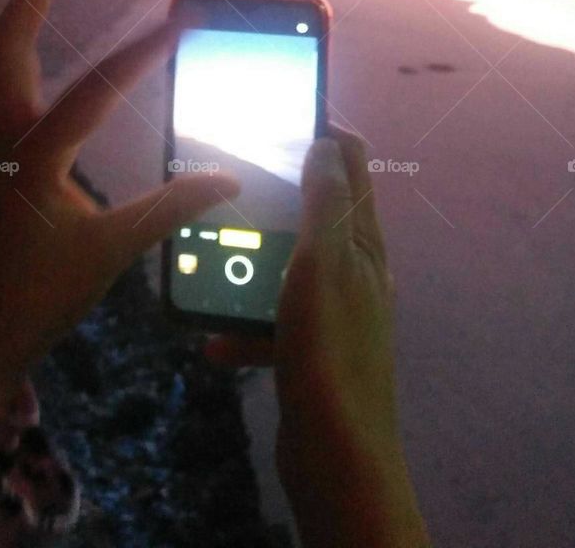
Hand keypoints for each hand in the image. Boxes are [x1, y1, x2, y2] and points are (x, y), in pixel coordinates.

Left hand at [0, 0, 238, 414]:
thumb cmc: (46, 294)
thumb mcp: (113, 252)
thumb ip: (172, 208)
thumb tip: (228, 178)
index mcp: (34, 160)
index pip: (90, 93)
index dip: (137, 56)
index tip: (177, 24)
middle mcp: (7, 140)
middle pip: (6, 47)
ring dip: (17, 14)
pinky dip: (12, 49)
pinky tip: (36, 43)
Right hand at [208, 128, 429, 547]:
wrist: (337, 460)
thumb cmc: (329, 351)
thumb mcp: (323, 264)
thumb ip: (325, 203)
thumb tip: (328, 141)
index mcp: (365, 243)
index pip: (354, 165)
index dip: (323, 132)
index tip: (280, 114)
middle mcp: (357, 272)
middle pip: (316, 214)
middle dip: (274, 197)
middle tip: (229, 183)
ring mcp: (336, 314)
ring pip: (288, 270)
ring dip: (250, 265)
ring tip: (210, 258)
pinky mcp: (313, 353)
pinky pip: (274, 324)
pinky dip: (245, 327)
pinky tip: (212, 340)